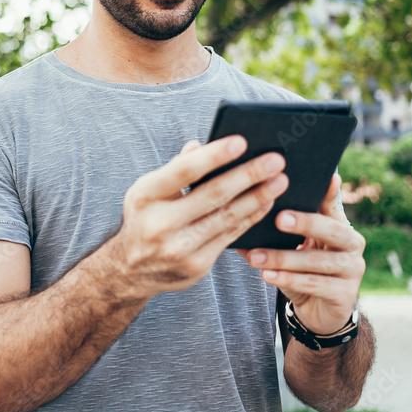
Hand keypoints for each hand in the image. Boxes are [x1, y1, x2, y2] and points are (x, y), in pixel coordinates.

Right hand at [111, 137, 287, 298]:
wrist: (131, 270)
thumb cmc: (146, 217)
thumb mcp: (148, 190)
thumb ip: (175, 169)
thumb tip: (201, 145)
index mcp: (145, 196)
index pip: (184, 170)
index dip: (214, 155)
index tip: (242, 141)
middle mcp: (160, 223)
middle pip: (213, 194)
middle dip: (248, 175)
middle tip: (276, 160)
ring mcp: (179, 248)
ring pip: (227, 217)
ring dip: (258, 197)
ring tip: (280, 180)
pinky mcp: (197, 265)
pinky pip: (231, 236)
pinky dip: (250, 218)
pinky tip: (266, 203)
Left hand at [238, 173, 364, 334]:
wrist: (317, 312)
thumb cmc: (301, 271)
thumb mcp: (291, 248)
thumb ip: (274, 232)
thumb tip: (241, 215)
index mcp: (339, 225)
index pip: (332, 204)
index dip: (329, 192)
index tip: (325, 177)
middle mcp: (352, 244)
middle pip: (331, 230)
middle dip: (304, 223)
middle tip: (279, 218)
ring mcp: (352, 270)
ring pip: (317, 261)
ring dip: (283, 258)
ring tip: (255, 256)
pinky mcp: (345, 295)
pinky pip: (314, 284)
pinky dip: (288, 279)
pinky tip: (267, 275)